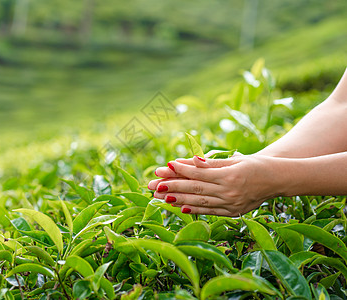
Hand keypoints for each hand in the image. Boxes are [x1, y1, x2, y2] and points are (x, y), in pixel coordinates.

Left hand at [148, 155, 285, 216]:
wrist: (278, 180)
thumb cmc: (256, 165)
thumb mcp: (235, 160)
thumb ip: (212, 163)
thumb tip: (191, 161)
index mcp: (230, 176)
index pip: (199, 173)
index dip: (180, 170)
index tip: (164, 167)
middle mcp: (229, 192)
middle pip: (195, 189)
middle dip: (172, 187)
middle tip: (153, 185)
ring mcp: (231, 204)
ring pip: (199, 202)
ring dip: (178, 200)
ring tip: (160, 198)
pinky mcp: (233, 212)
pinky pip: (210, 211)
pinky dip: (194, 210)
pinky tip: (180, 208)